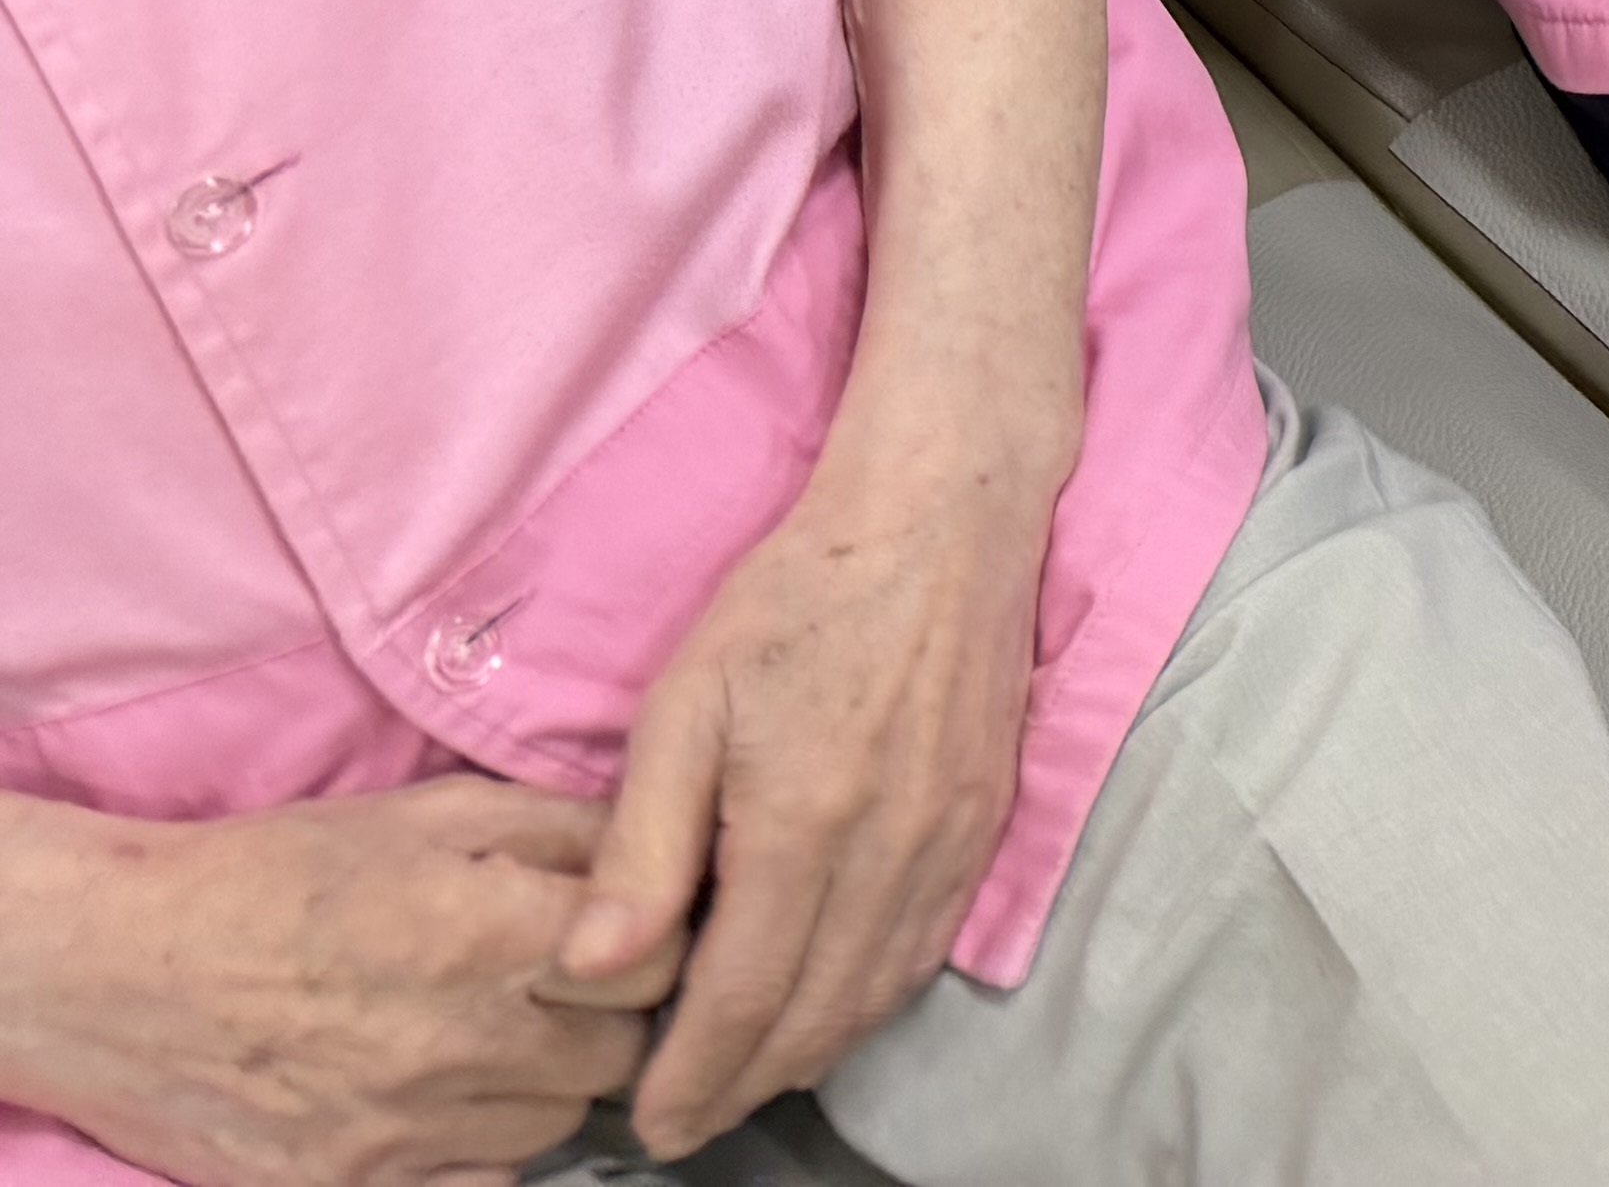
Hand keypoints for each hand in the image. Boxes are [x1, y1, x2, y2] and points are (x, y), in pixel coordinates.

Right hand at [0, 780, 652, 1186]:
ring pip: (553, 1126)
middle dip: (612, 1020)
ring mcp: (399, 1129)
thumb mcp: (430, 813)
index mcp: (482, 931)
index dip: (656, 947)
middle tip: (567, 993)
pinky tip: (449, 1100)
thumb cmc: (276, 874)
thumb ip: (557, 830)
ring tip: (496, 1041)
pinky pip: (480, 1186)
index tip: (632, 938)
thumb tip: (654, 849)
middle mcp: (452, 1039)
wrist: (120, 968)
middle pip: (615, 1055)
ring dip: (547, 1087)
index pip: (653, 964)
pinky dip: (482, 1149)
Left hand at [541, 445, 1053, 1157]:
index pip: (741, 999)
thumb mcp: (685, 703)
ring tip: (743, 1079)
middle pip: (814, 1018)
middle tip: (683, 1120)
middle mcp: (890, 851)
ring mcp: (951, 841)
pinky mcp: (987, 823)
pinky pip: (925, 949)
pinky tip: (829, 1007)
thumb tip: (590, 966)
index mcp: (804, 824)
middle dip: (742, 1086)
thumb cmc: (798, 596)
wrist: (944, 516)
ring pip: (877, 995)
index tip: (647, 1125)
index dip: (691, 1078)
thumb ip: (644, 845)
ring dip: (807, 1054)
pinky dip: (870, 1001)